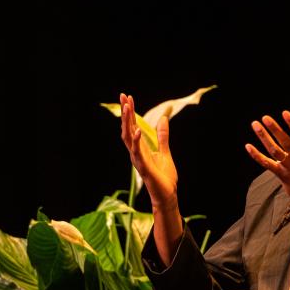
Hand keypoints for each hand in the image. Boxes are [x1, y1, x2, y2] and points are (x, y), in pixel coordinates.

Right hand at [120, 93, 177, 208]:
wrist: (167, 194)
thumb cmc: (164, 176)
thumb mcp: (165, 151)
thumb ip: (162, 136)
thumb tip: (163, 119)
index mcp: (140, 148)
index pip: (132, 126)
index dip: (130, 112)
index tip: (128, 97)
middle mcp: (135, 152)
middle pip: (127, 129)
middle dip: (125, 112)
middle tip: (122, 96)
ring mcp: (138, 159)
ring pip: (128, 137)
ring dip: (127, 122)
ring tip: (127, 107)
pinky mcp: (144, 167)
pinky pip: (138, 152)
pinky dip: (136, 141)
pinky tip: (137, 130)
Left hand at [245, 110, 289, 212]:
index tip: (285, 113)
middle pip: (285, 141)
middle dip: (275, 129)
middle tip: (265, 118)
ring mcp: (288, 166)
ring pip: (274, 150)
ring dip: (264, 138)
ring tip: (255, 125)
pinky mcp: (281, 174)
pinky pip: (267, 164)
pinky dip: (257, 156)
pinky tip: (248, 146)